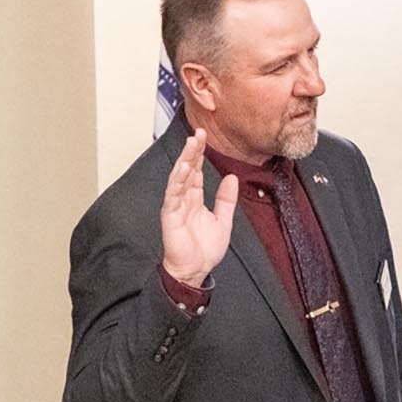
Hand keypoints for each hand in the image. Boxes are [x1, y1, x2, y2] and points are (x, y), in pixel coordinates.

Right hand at [160, 128, 237, 286]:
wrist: (196, 270)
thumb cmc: (205, 249)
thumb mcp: (223, 220)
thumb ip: (226, 199)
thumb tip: (231, 178)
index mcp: (195, 199)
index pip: (196, 171)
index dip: (199, 154)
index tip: (203, 136)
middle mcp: (184, 199)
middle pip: (187, 169)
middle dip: (192, 151)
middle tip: (198, 132)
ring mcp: (176, 206)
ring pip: (179, 178)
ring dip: (184, 160)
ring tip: (191, 143)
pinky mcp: (170, 215)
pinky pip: (173, 195)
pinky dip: (177, 180)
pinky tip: (183, 168)